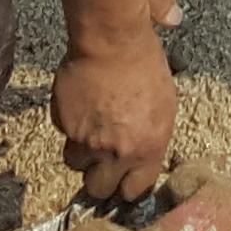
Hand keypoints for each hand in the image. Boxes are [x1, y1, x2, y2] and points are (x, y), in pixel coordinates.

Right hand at [53, 31, 177, 207]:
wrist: (111, 40)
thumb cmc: (145, 64)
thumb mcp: (167, 100)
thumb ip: (157, 131)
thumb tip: (153, 142)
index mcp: (147, 148)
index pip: (134, 190)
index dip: (128, 185)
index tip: (126, 180)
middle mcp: (115, 152)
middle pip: (99, 188)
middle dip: (99, 178)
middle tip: (102, 162)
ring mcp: (86, 140)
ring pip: (76, 163)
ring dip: (81, 152)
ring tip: (89, 131)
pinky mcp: (64, 122)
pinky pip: (64, 133)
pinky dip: (70, 124)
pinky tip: (81, 105)